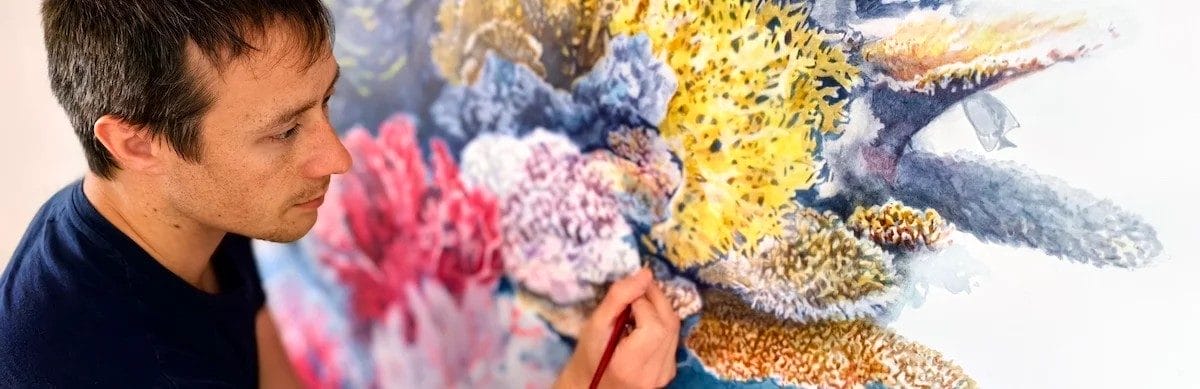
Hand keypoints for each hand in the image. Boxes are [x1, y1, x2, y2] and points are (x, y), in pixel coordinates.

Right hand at [553, 267, 680, 388]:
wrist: (593, 385)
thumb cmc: (589, 355)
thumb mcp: (595, 325)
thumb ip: (619, 298)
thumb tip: (645, 274)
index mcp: (631, 365)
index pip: (653, 324)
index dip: (643, 301)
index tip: (627, 296)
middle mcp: (653, 373)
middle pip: (670, 324)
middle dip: (656, 299)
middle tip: (637, 291)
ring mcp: (664, 374)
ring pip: (674, 329)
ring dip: (659, 310)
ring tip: (638, 307)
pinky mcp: (669, 371)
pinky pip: (672, 338)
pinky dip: (661, 324)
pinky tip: (644, 325)